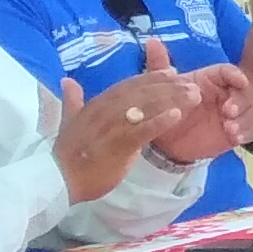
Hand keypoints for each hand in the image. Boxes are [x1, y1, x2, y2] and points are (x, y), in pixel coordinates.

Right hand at [56, 41, 206, 198]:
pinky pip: (142, 130)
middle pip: (141, 92)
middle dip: (168, 85)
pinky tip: (178, 115)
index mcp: (96, 105)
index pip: (127, 85)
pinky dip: (160, 121)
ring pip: (144, 107)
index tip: (171, 72)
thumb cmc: (68, 155)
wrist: (58, 179)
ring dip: (171, 99)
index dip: (150, 77)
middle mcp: (105, 110)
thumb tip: (67, 81)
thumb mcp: (70, 122)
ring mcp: (111, 126)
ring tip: (193, 95)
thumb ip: (73, 101)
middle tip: (191, 82)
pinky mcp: (118, 145)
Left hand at [145, 61, 252, 167]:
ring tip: (230, 128)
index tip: (240, 81)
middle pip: (245, 92)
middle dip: (241, 100)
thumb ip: (160, 65)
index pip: (229, 72)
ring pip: (251, 112)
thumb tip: (152, 41)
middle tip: (228, 110)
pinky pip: (250, 131)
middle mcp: (226, 94)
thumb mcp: (162, 88)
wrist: (166, 141)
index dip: (236, 75)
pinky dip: (246, 133)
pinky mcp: (236, 132)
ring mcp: (234, 114)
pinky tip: (235, 138)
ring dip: (244, 119)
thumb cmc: (168, 109)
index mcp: (211, 80)